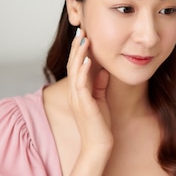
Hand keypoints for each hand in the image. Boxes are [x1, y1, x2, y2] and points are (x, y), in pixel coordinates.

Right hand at [66, 28, 112, 155]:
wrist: (99, 146)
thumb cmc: (100, 125)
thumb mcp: (100, 100)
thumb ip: (100, 85)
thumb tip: (103, 70)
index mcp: (78, 91)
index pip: (75, 66)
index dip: (78, 50)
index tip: (83, 34)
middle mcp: (74, 93)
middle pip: (72, 64)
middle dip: (76, 46)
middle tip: (80, 29)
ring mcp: (77, 98)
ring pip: (75, 71)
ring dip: (79, 53)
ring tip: (83, 38)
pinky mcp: (83, 105)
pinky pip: (81, 84)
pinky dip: (83, 70)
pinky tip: (87, 59)